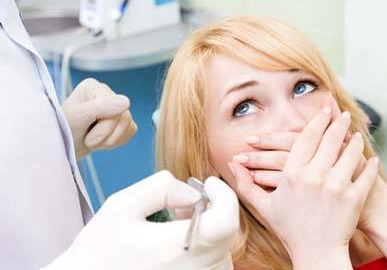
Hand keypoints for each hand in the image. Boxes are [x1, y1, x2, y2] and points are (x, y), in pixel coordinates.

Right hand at [43, 171, 238, 269]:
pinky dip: (205, 248)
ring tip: (178, 221)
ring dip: (209, 229)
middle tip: (183, 202)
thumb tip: (193, 193)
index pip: (226, 222)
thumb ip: (162, 187)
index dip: (225, 196)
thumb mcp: (122, 204)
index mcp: (177, 248)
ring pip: (222, 250)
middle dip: (213, 208)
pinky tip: (180, 241)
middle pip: (227, 233)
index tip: (209, 183)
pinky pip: (213, 265)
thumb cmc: (100, 247)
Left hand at [62, 78, 136, 159]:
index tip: (84, 131)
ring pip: (129, 125)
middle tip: (87, 139)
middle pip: (124, 117)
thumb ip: (100, 107)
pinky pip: (131, 131)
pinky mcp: (122, 120)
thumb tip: (126, 102)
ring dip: (110, 140)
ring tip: (93, 140)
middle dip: (106, 135)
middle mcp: (107, 94)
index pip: (115, 107)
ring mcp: (116, 107)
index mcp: (94, 87)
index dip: (104, 127)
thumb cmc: (64, 132)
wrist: (64, 149)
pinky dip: (116, 141)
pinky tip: (102, 141)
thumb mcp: (77, 118)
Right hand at [230, 104, 378, 269]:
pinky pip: (365, 174)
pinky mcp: (353, 198)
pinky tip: (371, 158)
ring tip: (356, 135)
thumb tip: (231, 164)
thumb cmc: (289, 229)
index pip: (306, 138)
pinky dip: (369, 165)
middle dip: (338, 123)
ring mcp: (335, 187)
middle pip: (329, 140)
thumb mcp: (264, 206)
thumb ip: (245, 183)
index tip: (324, 110)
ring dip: (355, 141)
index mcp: (291, 175)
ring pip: (349, 153)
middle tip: (343, 115)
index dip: (317, 121)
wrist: (316, 253)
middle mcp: (313, 177)